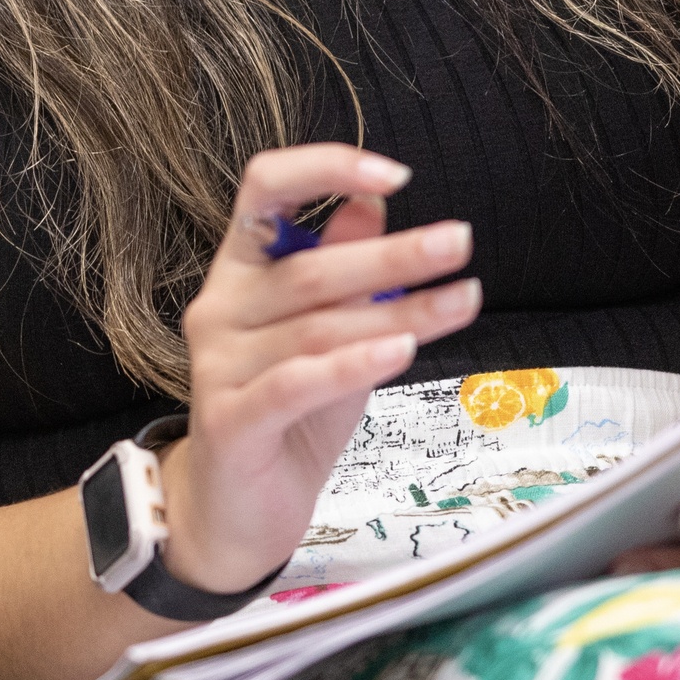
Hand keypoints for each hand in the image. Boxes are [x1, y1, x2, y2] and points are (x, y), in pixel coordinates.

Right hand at [155, 144, 481, 596]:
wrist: (235, 512)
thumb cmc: (290, 416)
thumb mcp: (329, 334)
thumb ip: (344, 272)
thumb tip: (373, 202)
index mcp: (240, 271)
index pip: (264, 189)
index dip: (324, 167)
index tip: (397, 175)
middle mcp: (220, 307)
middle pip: (309, 267)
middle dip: (393, 254)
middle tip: (459, 242)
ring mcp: (218, 365)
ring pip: (317, 328)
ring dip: (399, 314)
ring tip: (462, 301)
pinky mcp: (229, 421)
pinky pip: (294, 384)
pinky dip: (351, 365)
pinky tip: (400, 353)